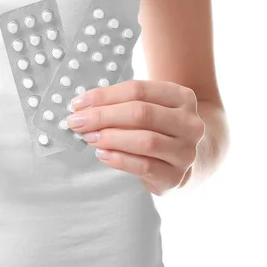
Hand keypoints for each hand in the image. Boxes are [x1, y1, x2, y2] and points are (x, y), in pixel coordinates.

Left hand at [67, 80, 204, 194]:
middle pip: (141, 113)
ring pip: (145, 141)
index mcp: (181, 97)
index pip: (138, 90)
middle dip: (103, 116)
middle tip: (76, 122)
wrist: (188, 160)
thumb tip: (82, 107)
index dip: (104, 95)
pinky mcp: (176, 176)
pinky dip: (119, 159)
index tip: (78, 103)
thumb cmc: (157, 128)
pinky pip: (144, 166)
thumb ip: (120, 104)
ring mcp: (186, 151)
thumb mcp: (148, 108)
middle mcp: (190, 123)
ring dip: (110, 138)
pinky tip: (102, 154)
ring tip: (89, 138)